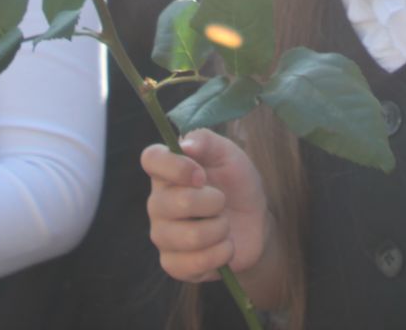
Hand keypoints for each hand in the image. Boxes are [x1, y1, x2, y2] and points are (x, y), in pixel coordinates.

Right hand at [143, 130, 272, 282]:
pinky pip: (193, 264)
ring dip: (220, 230)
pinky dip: (219, 255)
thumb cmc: (237, 185)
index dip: (175, 166)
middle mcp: (157, 202)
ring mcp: (162, 234)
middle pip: (173, 203)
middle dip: (213, 203)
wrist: (255, 225)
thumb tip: (185, 144)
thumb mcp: (230, 156)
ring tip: (224, 226)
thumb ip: (207, 142)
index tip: (201, 175)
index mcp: (167, 171)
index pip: (150, 159)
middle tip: (222, 202)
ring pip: (188, 237)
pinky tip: (224, 247)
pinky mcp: (172, 263)